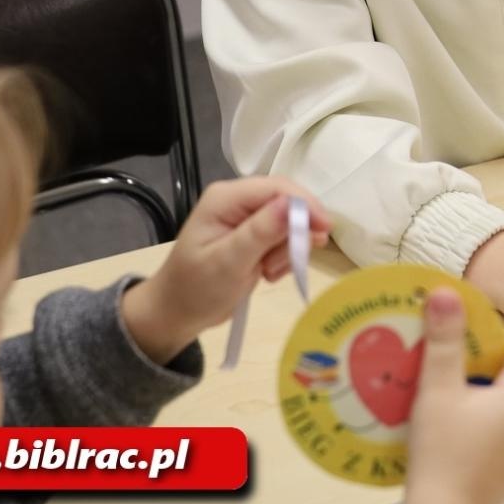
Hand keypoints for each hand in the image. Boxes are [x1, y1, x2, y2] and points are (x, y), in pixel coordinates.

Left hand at [121, 176, 331, 363]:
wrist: (178, 314)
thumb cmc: (196, 289)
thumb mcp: (228, 263)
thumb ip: (260, 232)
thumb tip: (292, 205)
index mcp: (227, 198)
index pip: (277, 188)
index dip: (305, 205)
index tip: (325, 231)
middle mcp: (239, 201)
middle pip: (288, 203)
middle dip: (294, 233)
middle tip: (283, 265)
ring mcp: (248, 218)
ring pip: (291, 223)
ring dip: (288, 250)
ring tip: (268, 273)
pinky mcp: (256, 235)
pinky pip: (286, 237)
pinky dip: (285, 257)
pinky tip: (268, 273)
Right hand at [400, 288, 503, 503]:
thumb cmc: (442, 451)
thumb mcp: (437, 390)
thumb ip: (445, 339)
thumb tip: (447, 290)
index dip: (495, 335)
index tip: (461, 339)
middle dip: (484, 360)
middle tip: (447, 361)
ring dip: (483, 387)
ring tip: (446, 387)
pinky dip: (486, 412)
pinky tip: (454, 418)